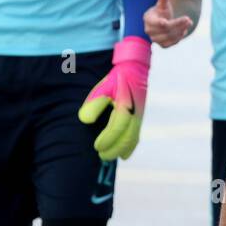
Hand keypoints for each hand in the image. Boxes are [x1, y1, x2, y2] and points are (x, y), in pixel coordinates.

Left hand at [78, 36, 149, 160]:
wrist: (135, 69)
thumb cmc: (116, 79)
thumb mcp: (102, 87)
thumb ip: (94, 104)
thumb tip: (84, 120)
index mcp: (126, 104)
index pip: (118, 127)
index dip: (108, 139)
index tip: (97, 146)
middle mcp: (136, 112)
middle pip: (127, 137)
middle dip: (114, 149)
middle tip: (101, 155)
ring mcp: (139, 116)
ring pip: (133, 139)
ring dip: (121, 150)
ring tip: (108, 156)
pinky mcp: (140, 118)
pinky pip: (137, 136)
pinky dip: (130, 147)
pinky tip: (123, 154)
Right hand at [143, 0, 192, 47]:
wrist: (163, 21)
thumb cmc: (162, 11)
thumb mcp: (163, 4)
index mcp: (148, 19)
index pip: (155, 22)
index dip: (160, 23)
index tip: (166, 22)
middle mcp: (149, 30)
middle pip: (165, 29)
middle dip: (177, 24)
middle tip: (188, 19)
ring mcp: (155, 39)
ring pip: (169, 37)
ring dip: (180, 31)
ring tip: (189, 23)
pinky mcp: (162, 45)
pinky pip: (172, 43)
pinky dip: (179, 37)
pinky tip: (184, 30)